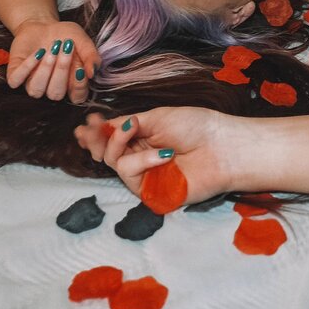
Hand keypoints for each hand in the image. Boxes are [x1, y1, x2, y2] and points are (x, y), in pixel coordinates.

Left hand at [7, 19, 99, 102]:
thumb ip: (91, 56)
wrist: (42, 24)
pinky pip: (16, 81)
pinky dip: (27, 67)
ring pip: (36, 91)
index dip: (78, 87)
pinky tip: (37, 53)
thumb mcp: (82, 41)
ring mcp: (32, 83)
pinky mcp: (16, 75)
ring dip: (45, 70)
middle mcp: (51, 88)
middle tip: (66, 47)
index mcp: (70, 84)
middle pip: (55, 94)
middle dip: (61, 70)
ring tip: (51, 49)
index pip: (76, 98)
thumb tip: (92, 73)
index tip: (80, 68)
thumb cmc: (64, 35)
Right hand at [73, 106, 235, 204]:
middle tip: (94, 128)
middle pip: (108, 152)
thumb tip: (106, 126)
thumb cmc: (197, 127)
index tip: (86, 123)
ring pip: (114, 162)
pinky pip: (130, 175)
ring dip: (119, 143)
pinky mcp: (151, 193)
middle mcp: (142, 157)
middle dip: (98, 139)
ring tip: (133, 129)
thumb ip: (129, 124)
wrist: (222, 148)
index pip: (115, 136)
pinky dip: (141, 161)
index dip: (98, 131)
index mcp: (145, 137)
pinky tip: (160, 153)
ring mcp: (146, 176)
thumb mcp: (158, 116)